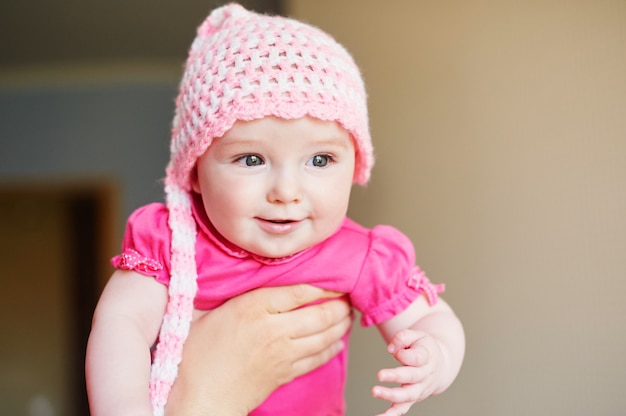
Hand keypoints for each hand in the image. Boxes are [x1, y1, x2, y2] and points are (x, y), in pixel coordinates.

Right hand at [165, 284, 351, 415]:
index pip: (300, 291)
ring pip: (325, 336)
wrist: (199, 398)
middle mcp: (274, 329)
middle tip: (348, 296)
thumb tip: (230, 272)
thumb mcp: (202, 313)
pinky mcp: (286, 373)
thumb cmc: (194, 355)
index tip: (333, 280)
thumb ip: (223, 292)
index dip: (322, 285)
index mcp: (252, 308)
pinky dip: (332, 348)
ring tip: (348, 315)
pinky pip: (318, 358)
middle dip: (340, 305)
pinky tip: (337, 342)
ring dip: (341, 325)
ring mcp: (283, 354)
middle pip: (320, 314)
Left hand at [372, 329, 444, 415]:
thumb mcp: (417, 335)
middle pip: (412, 377)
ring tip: (375, 391)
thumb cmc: (424, 347)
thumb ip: (403, 337)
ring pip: (408, 395)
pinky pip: (403, 407)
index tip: (397, 352)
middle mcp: (425, 375)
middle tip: (379, 375)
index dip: (405, 355)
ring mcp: (420, 388)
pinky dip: (392, 413)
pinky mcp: (413, 398)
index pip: (417, 358)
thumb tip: (391, 349)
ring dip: (391, 395)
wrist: (440, 364)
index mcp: (427, 357)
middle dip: (395, 376)